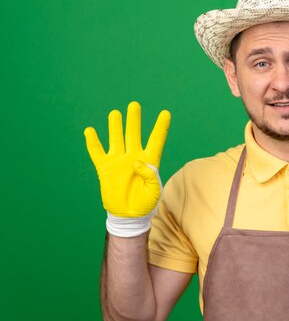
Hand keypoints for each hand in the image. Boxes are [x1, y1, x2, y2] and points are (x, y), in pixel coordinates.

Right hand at [84, 101, 170, 218]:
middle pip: (134, 134)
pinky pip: (97, 153)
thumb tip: (137, 161)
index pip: (156, 140)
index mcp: (150, 161)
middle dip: (134, 120)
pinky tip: (90, 131)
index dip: (160, 127)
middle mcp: (134, 157)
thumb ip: (150, 175)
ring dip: (116, 127)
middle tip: (134, 105)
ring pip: (116, 139)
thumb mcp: (154, 191)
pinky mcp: (105, 169)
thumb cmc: (146, 204)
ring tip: (116, 113)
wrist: (129, 215)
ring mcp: (119, 162)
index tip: (166, 113)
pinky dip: (93, 142)